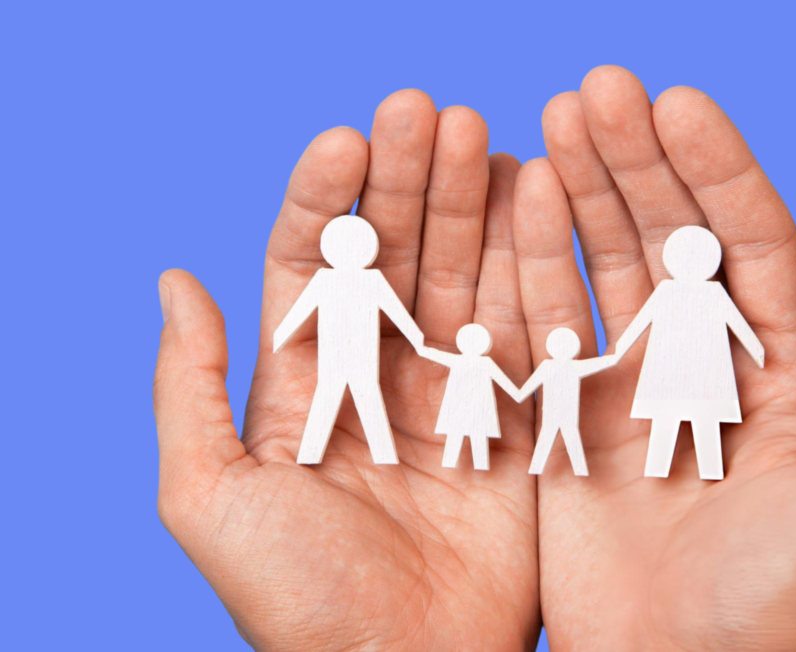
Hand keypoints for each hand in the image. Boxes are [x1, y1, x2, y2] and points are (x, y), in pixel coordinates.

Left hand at [154, 92, 538, 649]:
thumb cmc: (294, 600)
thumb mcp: (208, 495)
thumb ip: (190, 387)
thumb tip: (173, 278)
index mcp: (301, 383)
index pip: (309, 265)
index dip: (324, 199)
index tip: (347, 138)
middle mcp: (377, 375)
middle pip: (390, 255)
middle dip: (406, 181)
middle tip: (428, 112)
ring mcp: (452, 392)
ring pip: (459, 276)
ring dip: (470, 206)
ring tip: (485, 136)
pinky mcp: (516, 419)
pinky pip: (523, 330)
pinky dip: (529, 268)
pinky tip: (534, 206)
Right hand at [511, 67, 795, 650]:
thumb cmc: (786, 598)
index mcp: (780, 367)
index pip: (749, 240)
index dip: (715, 168)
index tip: (676, 101)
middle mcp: (703, 361)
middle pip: (669, 234)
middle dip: (638, 158)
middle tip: (598, 88)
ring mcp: (630, 383)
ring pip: (604, 265)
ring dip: (581, 192)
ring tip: (553, 121)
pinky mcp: (567, 415)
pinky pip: (547, 324)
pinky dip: (532, 264)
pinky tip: (519, 201)